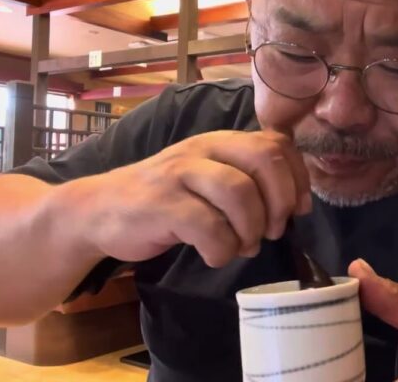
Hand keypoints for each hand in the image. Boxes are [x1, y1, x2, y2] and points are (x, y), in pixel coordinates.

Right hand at [65, 130, 310, 266]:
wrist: (99, 210)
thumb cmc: (167, 199)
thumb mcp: (209, 178)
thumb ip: (247, 180)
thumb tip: (294, 205)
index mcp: (222, 142)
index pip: (277, 144)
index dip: (298, 179)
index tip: (298, 210)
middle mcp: (204, 149)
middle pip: (266, 160)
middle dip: (281, 202)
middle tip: (273, 231)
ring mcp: (180, 174)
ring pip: (240, 193)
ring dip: (252, 229)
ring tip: (243, 246)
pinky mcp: (161, 205)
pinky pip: (209, 228)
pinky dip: (222, 250)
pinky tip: (215, 255)